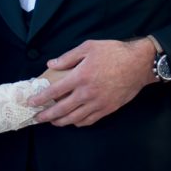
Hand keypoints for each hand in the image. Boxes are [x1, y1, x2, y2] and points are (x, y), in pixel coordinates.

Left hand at [28, 38, 157, 126]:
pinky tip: (73, 121)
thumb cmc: (114, 52)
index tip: (31, 102)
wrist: (139, 64)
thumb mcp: (89, 47)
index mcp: (80, 77)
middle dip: (46, 115)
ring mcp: (98, 103)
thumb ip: (68, 57)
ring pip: (74, 118)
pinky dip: (78, 123)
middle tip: (36, 117)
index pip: (54, 91)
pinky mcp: (107, 109)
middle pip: (61, 110)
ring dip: (60, 122)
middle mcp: (87, 93)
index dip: (40, 98)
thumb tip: (51, 64)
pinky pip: (89, 120)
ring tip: (52, 121)